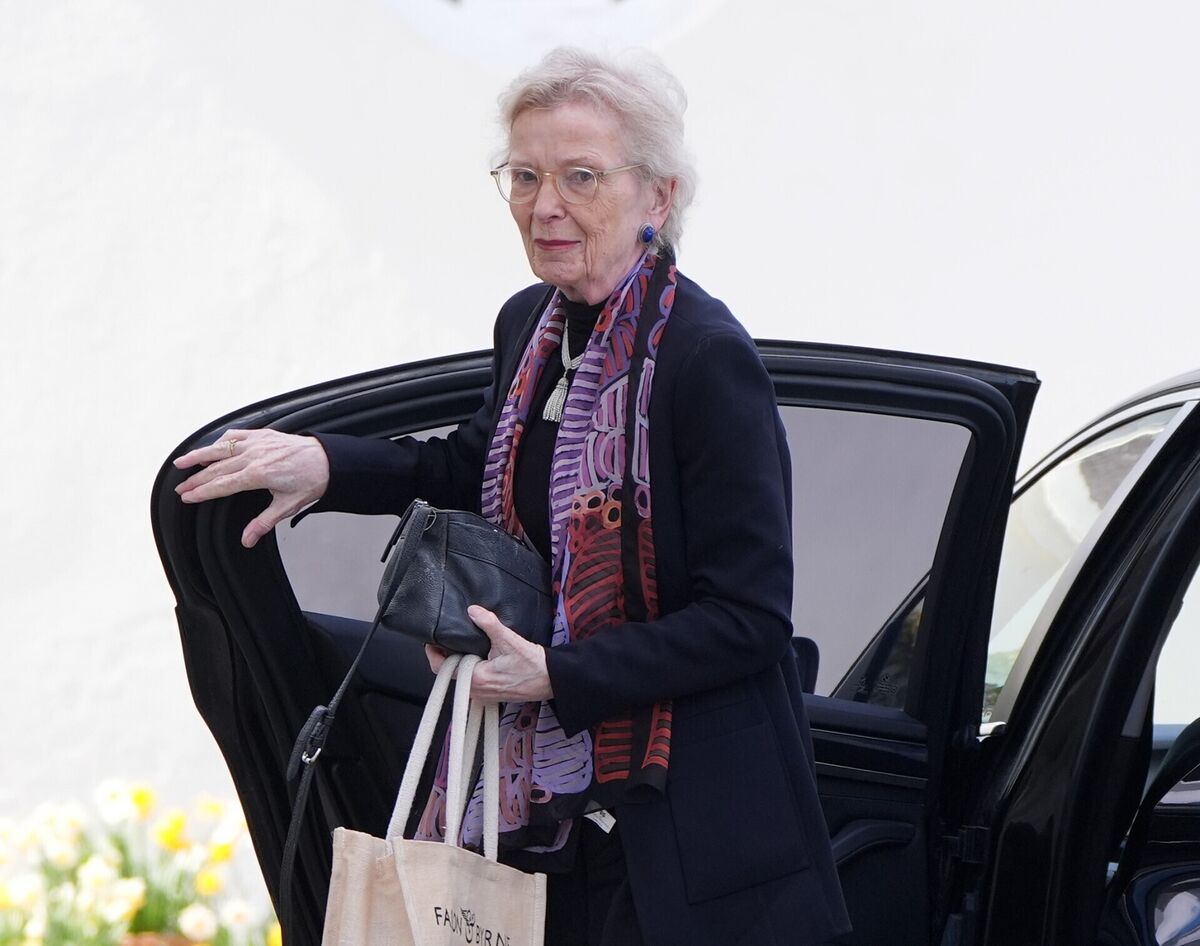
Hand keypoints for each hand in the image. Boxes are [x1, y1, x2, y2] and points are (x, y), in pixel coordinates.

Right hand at [173, 428, 329, 548]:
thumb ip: (263, 523)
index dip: (202, 492)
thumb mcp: (287, 506)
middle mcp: (255, 455)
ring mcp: (258, 443)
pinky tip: (212, 448)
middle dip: (196, 480)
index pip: (222, 485)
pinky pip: (236, 435)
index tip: (187, 497)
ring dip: (199, 455)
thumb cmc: (311, 481)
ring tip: (181, 463)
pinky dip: (221, 442)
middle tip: (180, 488)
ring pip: (221, 449)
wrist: (328, 460)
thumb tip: (247, 541)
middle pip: (216, 469)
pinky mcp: (263, 434)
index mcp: (259, 474)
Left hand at [424, 606, 552, 702]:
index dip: (433, 653)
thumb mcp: (509, 640)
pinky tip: (480, 657)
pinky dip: (471, 670)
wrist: (551, 679)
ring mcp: (483, 695)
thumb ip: (489, 624)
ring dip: (460, 663)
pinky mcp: (491, 695)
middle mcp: (476, 691)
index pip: (440, 669)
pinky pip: (472, 683)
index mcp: (476, 679)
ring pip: (461, 678)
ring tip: (465, 646)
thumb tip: (472, 611)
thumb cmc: (532, 664)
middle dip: (448, 656)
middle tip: (449, 639)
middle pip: (449, 673)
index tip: (432, 640)